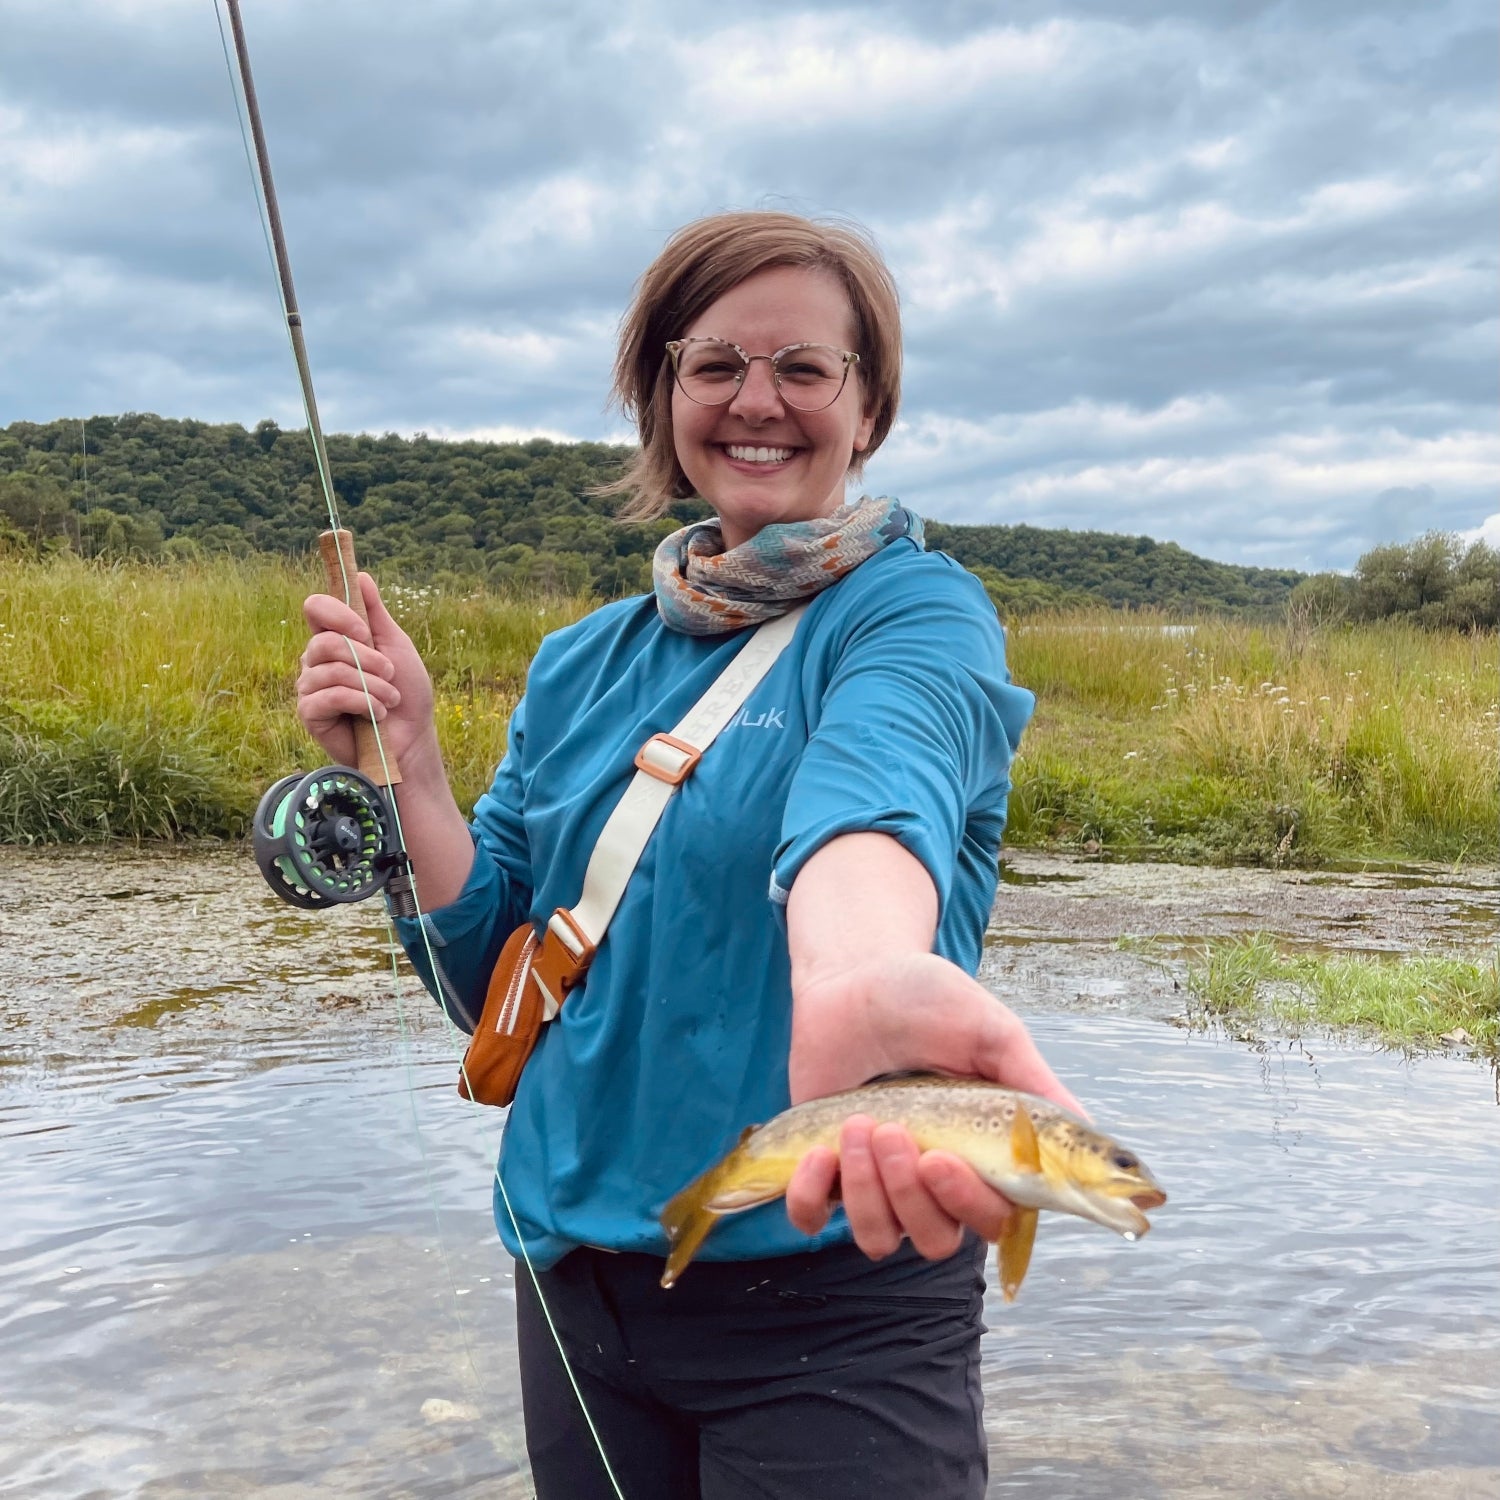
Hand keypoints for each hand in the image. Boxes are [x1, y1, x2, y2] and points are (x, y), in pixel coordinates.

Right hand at [297, 573, 437, 773]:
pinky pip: (328, 696)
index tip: (364, 630)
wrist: (412, 740)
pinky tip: (376, 714)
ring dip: (371, 686)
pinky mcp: (310, 714)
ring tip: (389, 700)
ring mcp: (310, 687)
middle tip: (390, 675)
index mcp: (335, 639)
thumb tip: (361, 575)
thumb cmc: (406, 695)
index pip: (316, 607)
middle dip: (367, 659)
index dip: (337, 612)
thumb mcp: (396, 647)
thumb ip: (376, 614)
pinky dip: (361, 703)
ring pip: (330, 670)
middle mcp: (316, 660)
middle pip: (324, 641)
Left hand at [784, 950, 1085, 1262]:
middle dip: (911, 1192)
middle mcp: (933, 1180)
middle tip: (894, 1131)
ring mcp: (877, 1180)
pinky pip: (816, 1219)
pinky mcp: (825, 1171)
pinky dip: (812, 1197)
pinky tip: (820, 1151)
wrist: (852, 973)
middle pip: (937, 1239)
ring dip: (867, 1190)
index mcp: (983, 1154)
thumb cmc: (927, 998)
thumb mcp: (990, 1029)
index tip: (944, 1161)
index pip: (994, 1218)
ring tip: (860, 1123)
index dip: (972, 1205)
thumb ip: (1031, 1083)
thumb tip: (1087, 1132)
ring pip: (881, 1237)